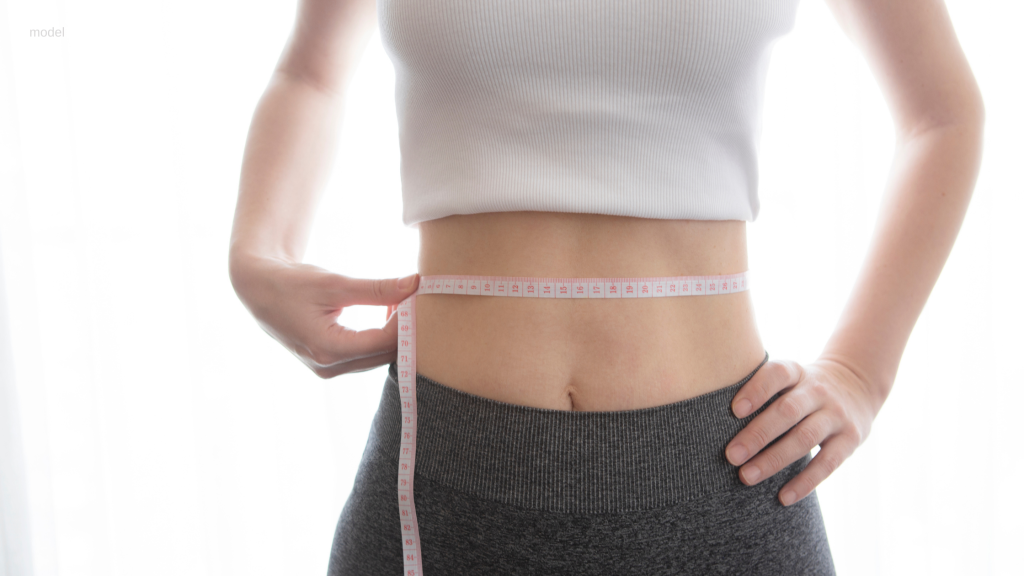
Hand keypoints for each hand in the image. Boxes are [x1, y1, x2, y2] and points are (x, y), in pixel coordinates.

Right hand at [229, 254, 418, 377]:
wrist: (259, 290)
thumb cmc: (292, 283)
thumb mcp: (335, 284)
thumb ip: (377, 288)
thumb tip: (415, 284)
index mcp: (328, 349)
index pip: (384, 341)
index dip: (407, 319)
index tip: (420, 294)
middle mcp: (329, 367)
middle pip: (385, 354)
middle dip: (406, 327)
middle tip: (417, 297)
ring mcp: (329, 370)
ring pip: (379, 357)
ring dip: (395, 333)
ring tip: (403, 301)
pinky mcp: (331, 365)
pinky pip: (367, 356)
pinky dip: (382, 337)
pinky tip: (387, 311)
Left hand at [725, 358, 881, 505]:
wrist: (857, 384)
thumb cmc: (801, 388)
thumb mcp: (788, 378)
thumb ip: (760, 391)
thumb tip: (711, 420)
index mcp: (796, 372)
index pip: (776, 374)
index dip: (756, 390)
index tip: (733, 410)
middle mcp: (818, 390)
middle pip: (787, 411)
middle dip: (758, 435)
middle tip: (731, 456)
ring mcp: (836, 414)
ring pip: (805, 437)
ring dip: (774, 459)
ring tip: (747, 476)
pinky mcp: (851, 438)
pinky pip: (828, 463)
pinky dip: (805, 482)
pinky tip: (783, 497)